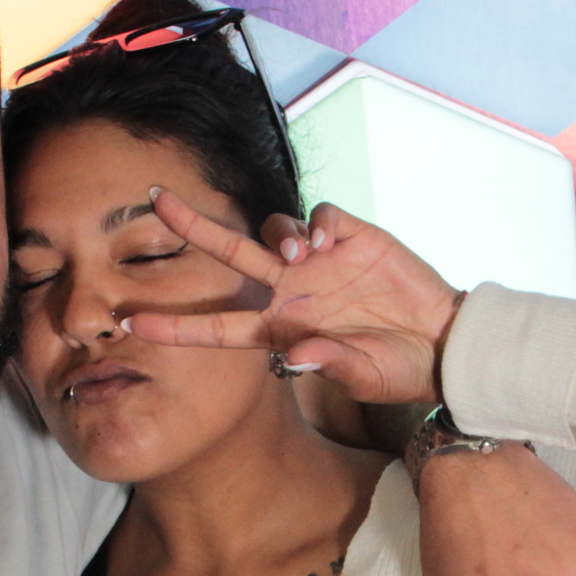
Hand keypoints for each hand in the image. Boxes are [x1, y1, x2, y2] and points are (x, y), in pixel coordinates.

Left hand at [127, 191, 461, 403]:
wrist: (444, 343)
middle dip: (190, 227)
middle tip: (154, 199)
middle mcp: (290, 291)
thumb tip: (295, 352)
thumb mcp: (366, 376)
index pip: (217, 325)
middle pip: (228, 254)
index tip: (131, 321)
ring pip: (273, 230)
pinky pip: (321, 216)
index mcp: (280, 329)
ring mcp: (319, 262)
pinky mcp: (352, 236)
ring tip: (302, 254)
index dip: (175, 324)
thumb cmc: (399, 368)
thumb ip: (332, 365)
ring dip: (278, 235)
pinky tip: (331, 242)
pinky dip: (317, 222)